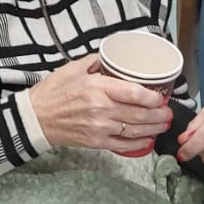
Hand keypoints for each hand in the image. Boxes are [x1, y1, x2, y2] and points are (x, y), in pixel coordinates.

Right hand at [29, 55, 171, 151]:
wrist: (36, 117)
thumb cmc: (53, 91)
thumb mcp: (73, 68)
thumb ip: (96, 61)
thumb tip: (113, 57)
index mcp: (98, 88)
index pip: (135, 93)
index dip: (152, 97)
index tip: (159, 96)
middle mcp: (102, 109)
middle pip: (140, 114)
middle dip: (159, 114)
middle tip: (168, 112)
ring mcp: (100, 128)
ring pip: (136, 131)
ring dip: (154, 129)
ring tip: (163, 124)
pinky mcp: (97, 142)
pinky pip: (124, 145)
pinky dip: (139, 144)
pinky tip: (147, 139)